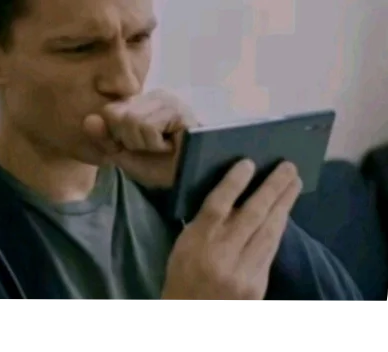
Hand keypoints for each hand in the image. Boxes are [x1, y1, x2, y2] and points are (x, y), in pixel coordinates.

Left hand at [82, 89, 198, 187]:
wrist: (187, 181)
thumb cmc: (158, 166)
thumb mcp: (123, 154)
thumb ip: (104, 138)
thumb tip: (87, 120)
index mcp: (141, 102)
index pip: (109, 111)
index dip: (117, 136)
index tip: (136, 147)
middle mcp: (155, 95)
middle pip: (117, 115)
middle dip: (130, 140)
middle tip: (151, 148)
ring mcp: (169, 101)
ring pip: (132, 121)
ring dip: (144, 144)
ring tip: (162, 147)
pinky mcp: (179, 111)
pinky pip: (148, 127)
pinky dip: (155, 144)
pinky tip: (171, 146)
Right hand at [161, 159, 301, 302]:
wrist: (192, 315)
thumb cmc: (183, 274)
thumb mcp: (184, 244)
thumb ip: (205, 221)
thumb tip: (232, 193)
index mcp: (196, 242)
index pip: (217, 206)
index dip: (233, 183)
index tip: (248, 163)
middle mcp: (221, 255)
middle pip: (252, 215)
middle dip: (272, 188)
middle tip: (288, 167)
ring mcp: (242, 272)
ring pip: (269, 231)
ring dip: (284, 204)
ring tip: (294, 183)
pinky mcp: (257, 284)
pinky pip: (271, 249)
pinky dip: (279, 227)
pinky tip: (285, 212)